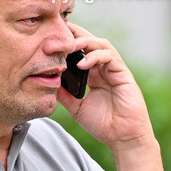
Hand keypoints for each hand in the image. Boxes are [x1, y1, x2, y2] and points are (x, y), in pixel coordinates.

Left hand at [57, 22, 155, 151]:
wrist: (123, 138)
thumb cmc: (103, 125)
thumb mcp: (76, 108)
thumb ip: (64, 94)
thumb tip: (47, 81)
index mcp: (93, 74)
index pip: (79, 51)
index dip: (67, 43)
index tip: (50, 39)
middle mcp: (103, 68)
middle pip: (89, 41)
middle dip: (74, 34)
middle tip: (56, 32)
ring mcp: (114, 69)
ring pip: (100, 44)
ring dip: (84, 42)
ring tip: (68, 47)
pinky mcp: (123, 73)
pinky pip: (110, 57)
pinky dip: (95, 56)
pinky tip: (82, 64)